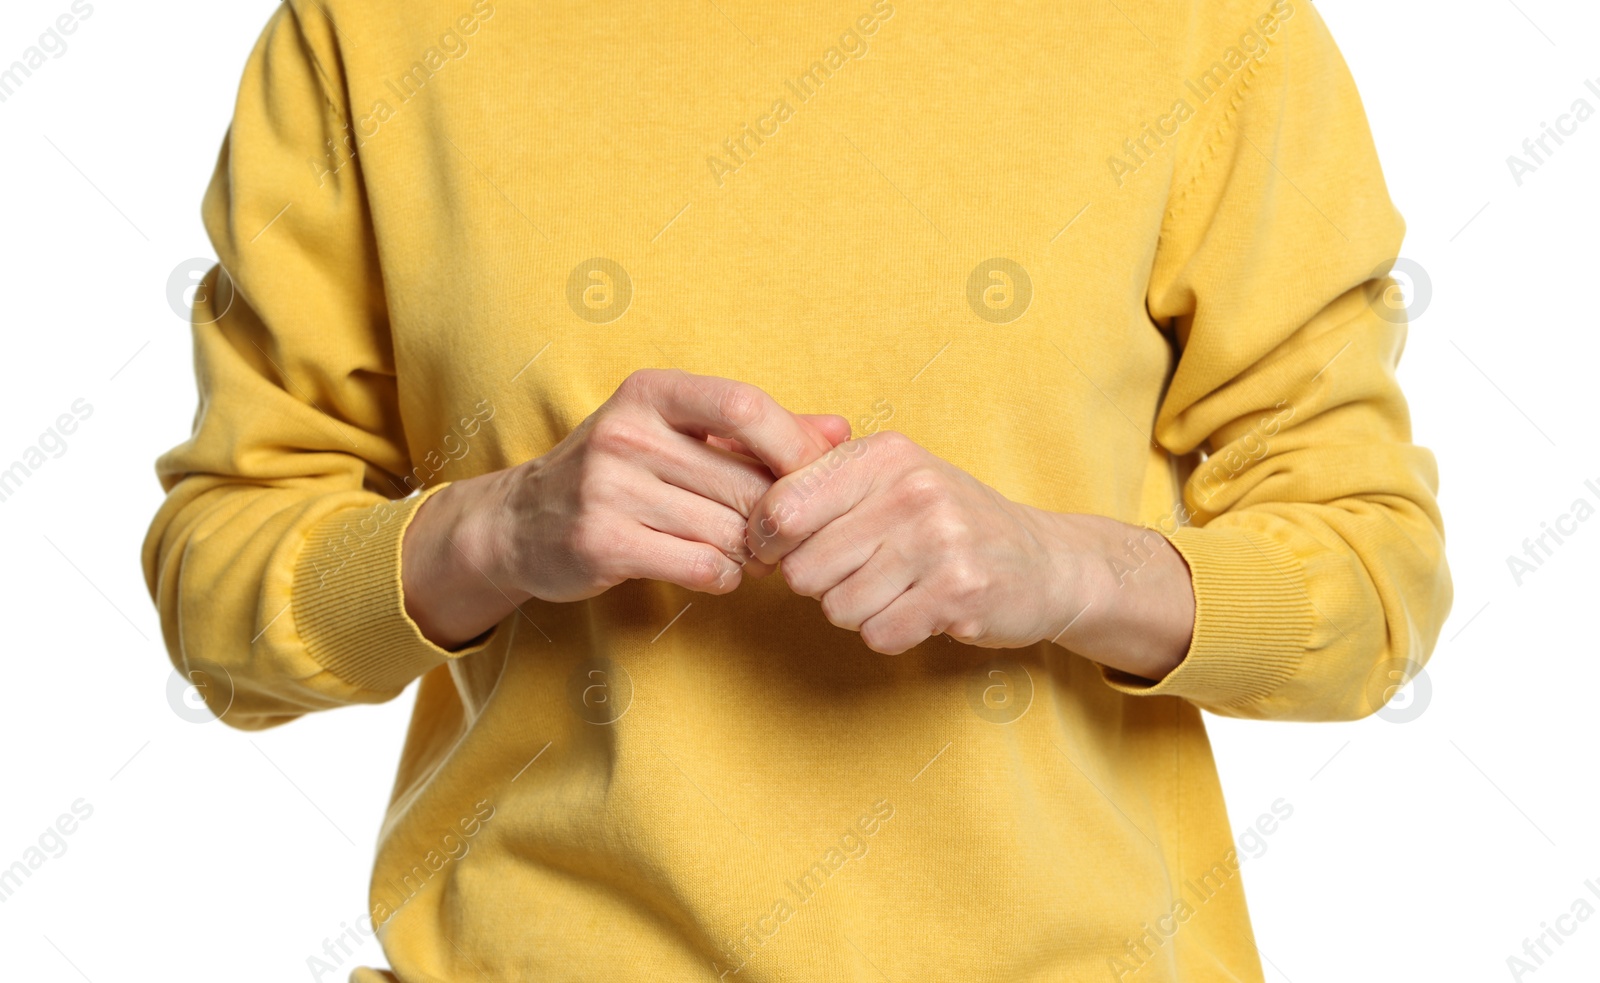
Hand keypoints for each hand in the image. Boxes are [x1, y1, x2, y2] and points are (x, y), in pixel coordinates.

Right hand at [402, 369, 848, 646]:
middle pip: (744, 480)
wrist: (520, 524)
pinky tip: (715, 571)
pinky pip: (700, 564)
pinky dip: (724, 576)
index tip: (815, 479)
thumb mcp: (680, 435)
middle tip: (785, 536)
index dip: (793, 446)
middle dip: (778, 517)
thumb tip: (842, 429)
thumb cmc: (619, 474)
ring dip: (753, 553)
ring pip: (728, 530)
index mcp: (651, 392)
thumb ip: (761, 431)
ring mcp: (608, 487)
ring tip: (749, 554)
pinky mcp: (601, 541)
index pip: (744, 405)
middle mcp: (626, 432)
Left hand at [745, 430, 1194, 677]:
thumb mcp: (888, 478)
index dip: (768, 543)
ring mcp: (940, 538)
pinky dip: (893, 634)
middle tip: (863, 573)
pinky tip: (922, 610)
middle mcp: (911, 488)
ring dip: (860, 612)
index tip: (784, 552)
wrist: (1045, 561)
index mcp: (883, 455)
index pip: (782, 506)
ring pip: (838, 606)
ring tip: (900, 589)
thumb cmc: (946, 522)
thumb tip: (724, 452)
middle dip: (821, 585)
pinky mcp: (960, 590)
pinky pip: (880, 633)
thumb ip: (815, 474)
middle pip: (804, 567)